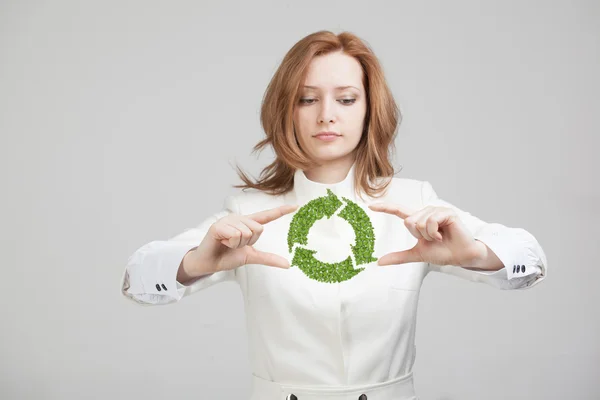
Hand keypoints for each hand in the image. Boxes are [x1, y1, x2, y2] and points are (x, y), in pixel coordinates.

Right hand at [191, 204, 298, 274]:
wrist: (209, 264)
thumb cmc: (227, 257)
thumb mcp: (251, 256)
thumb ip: (268, 258)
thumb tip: (287, 264)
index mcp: (247, 224)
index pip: (267, 216)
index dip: (281, 211)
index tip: (295, 206)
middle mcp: (239, 218)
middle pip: (258, 229)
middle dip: (248, 242)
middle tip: (235, 245)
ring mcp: (228, 220)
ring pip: (247, 232)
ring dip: (238, 244)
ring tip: (227, 244)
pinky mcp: (218, 225)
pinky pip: (235, 234)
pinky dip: (230, 243)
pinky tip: (222, 242)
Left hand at [368, 203, 486, 267]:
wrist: (459, 256)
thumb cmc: (441, 252)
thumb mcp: (416, 254)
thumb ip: (398, 257)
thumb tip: (379, 262)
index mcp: (418, 220)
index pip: (398, 211)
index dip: (384, 208)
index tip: (370, 206)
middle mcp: (425, 212)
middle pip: (408, 221)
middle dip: (419, 235)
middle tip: (432, 240)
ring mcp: (436, 210)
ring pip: (419, 222)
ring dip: (428, 235)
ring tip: (439, 238)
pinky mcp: (446, 212)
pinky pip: (430, 221)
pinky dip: (435, 233)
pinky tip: (443, 235)